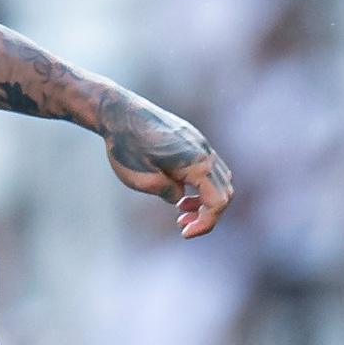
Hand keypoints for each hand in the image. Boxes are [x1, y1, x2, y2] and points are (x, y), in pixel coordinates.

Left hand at [104, 116, 231, 237]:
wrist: (118, 111)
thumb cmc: (126, 146)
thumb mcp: (142, 179)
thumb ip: (167, 192)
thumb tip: (178, 197)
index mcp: (196, 163)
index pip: (218, 202)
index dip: (206, 223)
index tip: (184, 233)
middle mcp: (204, 151)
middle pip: (225, 192)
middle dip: (208, 215)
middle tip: (182, 225)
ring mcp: (200, 143)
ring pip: (219, 180)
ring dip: (206, 200)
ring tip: (180, 210)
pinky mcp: (192, 140)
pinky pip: (208, 168)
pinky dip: (201, 185)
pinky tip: (178, 190)